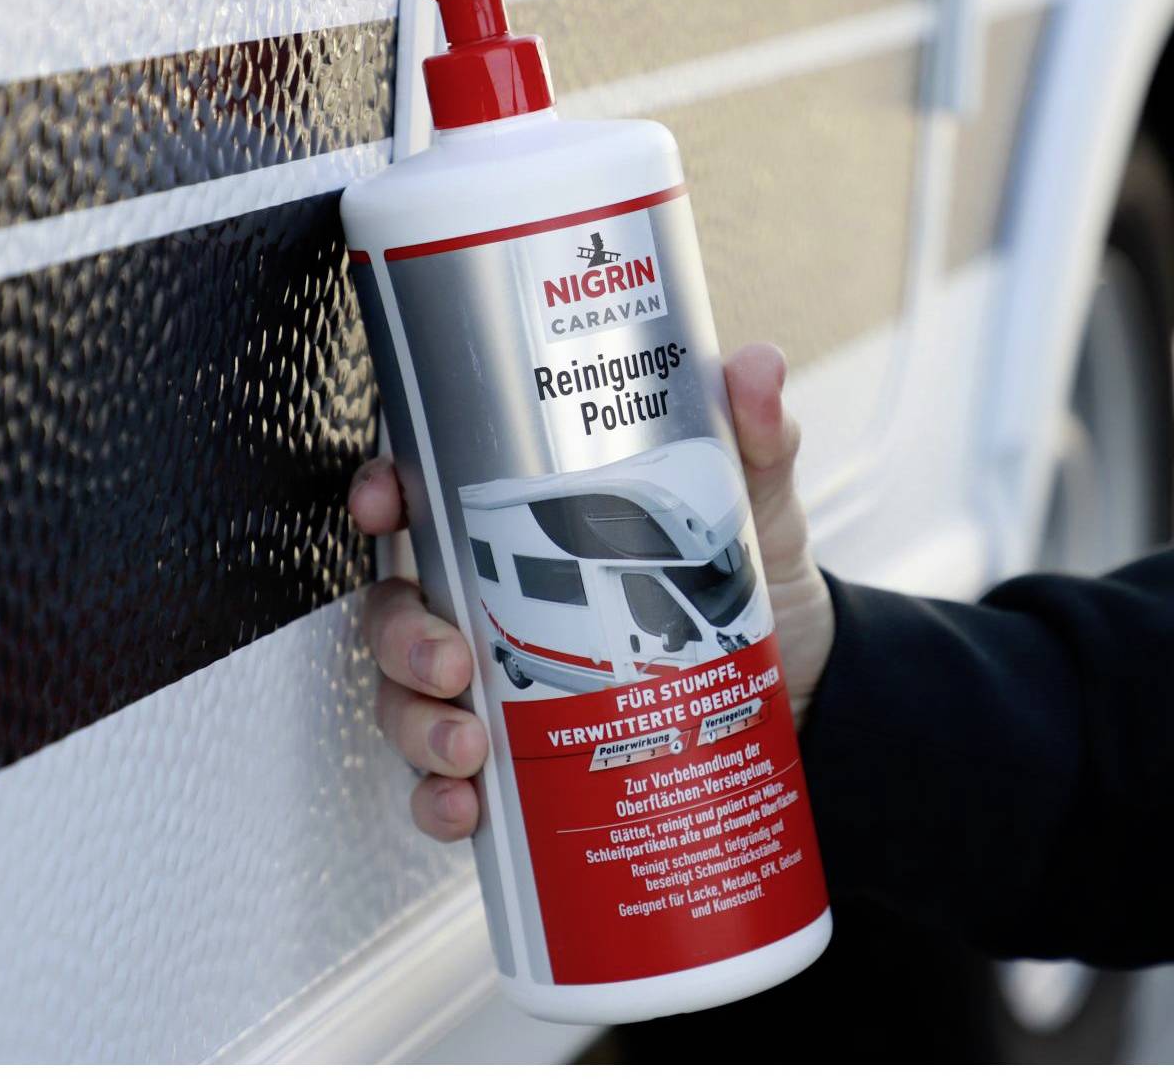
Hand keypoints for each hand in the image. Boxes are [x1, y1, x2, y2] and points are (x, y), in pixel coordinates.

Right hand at [348, 341, 836, 841]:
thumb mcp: (750, 506)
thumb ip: (751, 439)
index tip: (384, 503)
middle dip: (401, 635)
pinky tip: (467, 807)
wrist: (794, 690)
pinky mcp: (514, 756)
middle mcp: (484, 600)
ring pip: (403, 696)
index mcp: (517, 526)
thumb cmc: (742, 580)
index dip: (378, 493)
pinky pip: (443, 781)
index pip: (419, 495)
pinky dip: (439, 799)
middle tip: (452, 660)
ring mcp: (490, 682)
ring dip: (416, 723)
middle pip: (393, 606)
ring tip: (468, 747)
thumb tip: (755, 367)